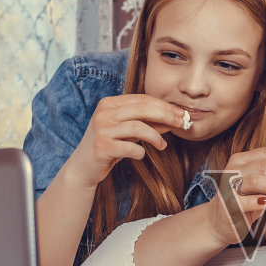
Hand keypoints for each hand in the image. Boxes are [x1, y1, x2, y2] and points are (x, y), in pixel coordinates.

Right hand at [64, 94, 188, 187]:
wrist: (84, 167)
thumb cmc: (109, 146)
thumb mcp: (128, 131)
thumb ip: (148, 123)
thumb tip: (175, 119)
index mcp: (109, 103)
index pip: (142, 99)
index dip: (164, 106)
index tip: (181, 113)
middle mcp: (104, 113)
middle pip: (142, 109)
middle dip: (165, 115)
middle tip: (181, 123)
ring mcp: (102, 130)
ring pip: (137, 127)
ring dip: (155, 136)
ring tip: (163, 145)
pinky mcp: (102, 148)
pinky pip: (130, 148)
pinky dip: (141, 151)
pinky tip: (143, 154)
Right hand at [204, 146, 265, 245]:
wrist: (218, 221)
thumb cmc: (243, 201)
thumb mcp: (261, 185)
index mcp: (242, 159)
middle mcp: (234, 169)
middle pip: (265, 164)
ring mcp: (229, 187)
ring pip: (256, 180)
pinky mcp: (227, 205)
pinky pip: (244, 202)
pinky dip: (257, 202)